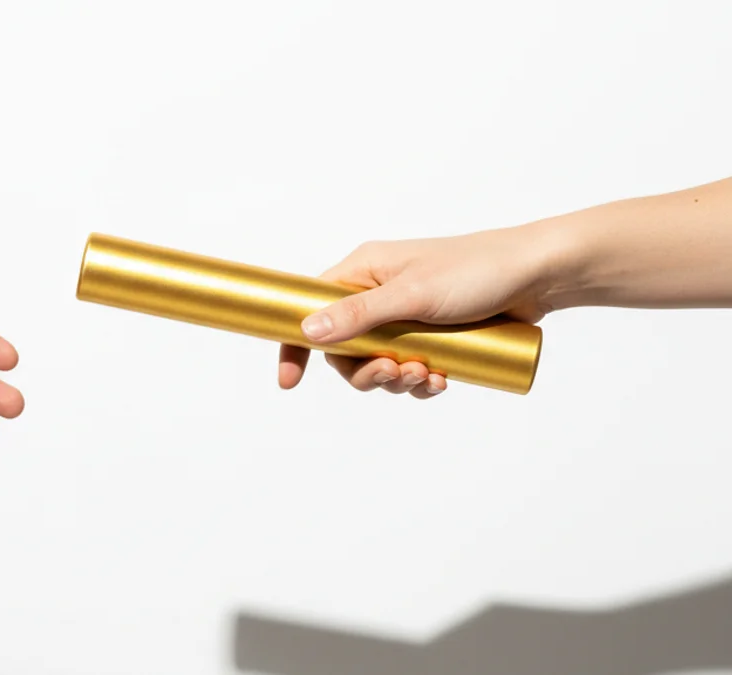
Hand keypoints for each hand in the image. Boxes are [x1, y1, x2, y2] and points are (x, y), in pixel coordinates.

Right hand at [278, 225, 565, 397]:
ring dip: (397, 380)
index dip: (297, 344)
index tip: (290, 381)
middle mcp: (378, 293)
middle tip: (394, 375)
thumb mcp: (413, 295)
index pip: (311, 308)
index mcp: (363, 271)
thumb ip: (360, 315)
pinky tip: (443, 381)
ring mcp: (405, 316)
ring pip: (378, 363)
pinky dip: (421, 382)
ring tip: (429, 378)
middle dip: (366, 372)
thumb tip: (309, 332)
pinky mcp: (432, 335)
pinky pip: (409, 368)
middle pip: (346, 348)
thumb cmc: (477, 270)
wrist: (539, 275)